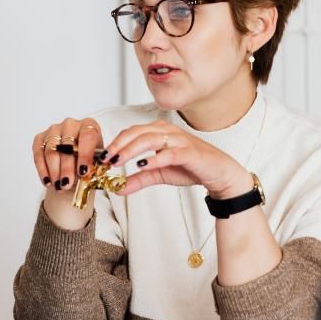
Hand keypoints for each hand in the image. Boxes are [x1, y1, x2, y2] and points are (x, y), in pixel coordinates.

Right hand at [32, 117, 103, 196]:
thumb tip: (90, 173)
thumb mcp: (96, 162)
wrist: (74, 162)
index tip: (83, 172)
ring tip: (58, 186)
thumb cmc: (87, 160)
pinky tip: (47, 182)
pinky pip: (38, 153)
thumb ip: (94, 166)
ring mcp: (54, 129)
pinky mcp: (40, 138)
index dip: (85, 154)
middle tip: (67, 184)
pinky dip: (42, 169)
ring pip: (51, 150)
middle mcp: (70, 124)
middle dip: (66, 168)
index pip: (87, 136)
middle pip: (67, 145)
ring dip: (54, 171)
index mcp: (89, 125)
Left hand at [102, 119, 251, 198]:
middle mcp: (168, 131)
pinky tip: (141, 165)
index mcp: (159, 131)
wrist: (218, 174)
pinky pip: (169, 153)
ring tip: (117, 161)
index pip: (131, 132)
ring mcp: (179, 140)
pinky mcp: (189, 152)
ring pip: (149, 139)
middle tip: (105, 159)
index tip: (102, 158)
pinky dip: (154, 158)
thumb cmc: (190, 168)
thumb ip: (139, 179)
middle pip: (137, 132)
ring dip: (130, 150)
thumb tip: (118, 188)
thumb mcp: (159, 174)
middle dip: (118, 145)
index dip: (115, 143)